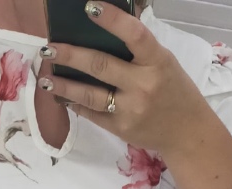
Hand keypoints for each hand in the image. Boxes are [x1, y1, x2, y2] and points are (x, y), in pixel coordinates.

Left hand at [39, 2, 211, 156]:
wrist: (186, 132)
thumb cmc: (174, 90)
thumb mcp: (164, 62)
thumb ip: (138, 49)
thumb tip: (103, 29)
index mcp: (157, 61)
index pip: (134, 34)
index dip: (111, 19)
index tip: (88, 7)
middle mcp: (142, 84)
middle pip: (100, 66)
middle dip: (70, 56)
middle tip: (49, 48)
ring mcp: (129, 109)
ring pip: (89, 95)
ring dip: (63, 85)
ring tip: (45, 79)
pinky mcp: (119, 128)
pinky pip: (90, 113)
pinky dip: (73, 104)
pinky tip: (60, 97)